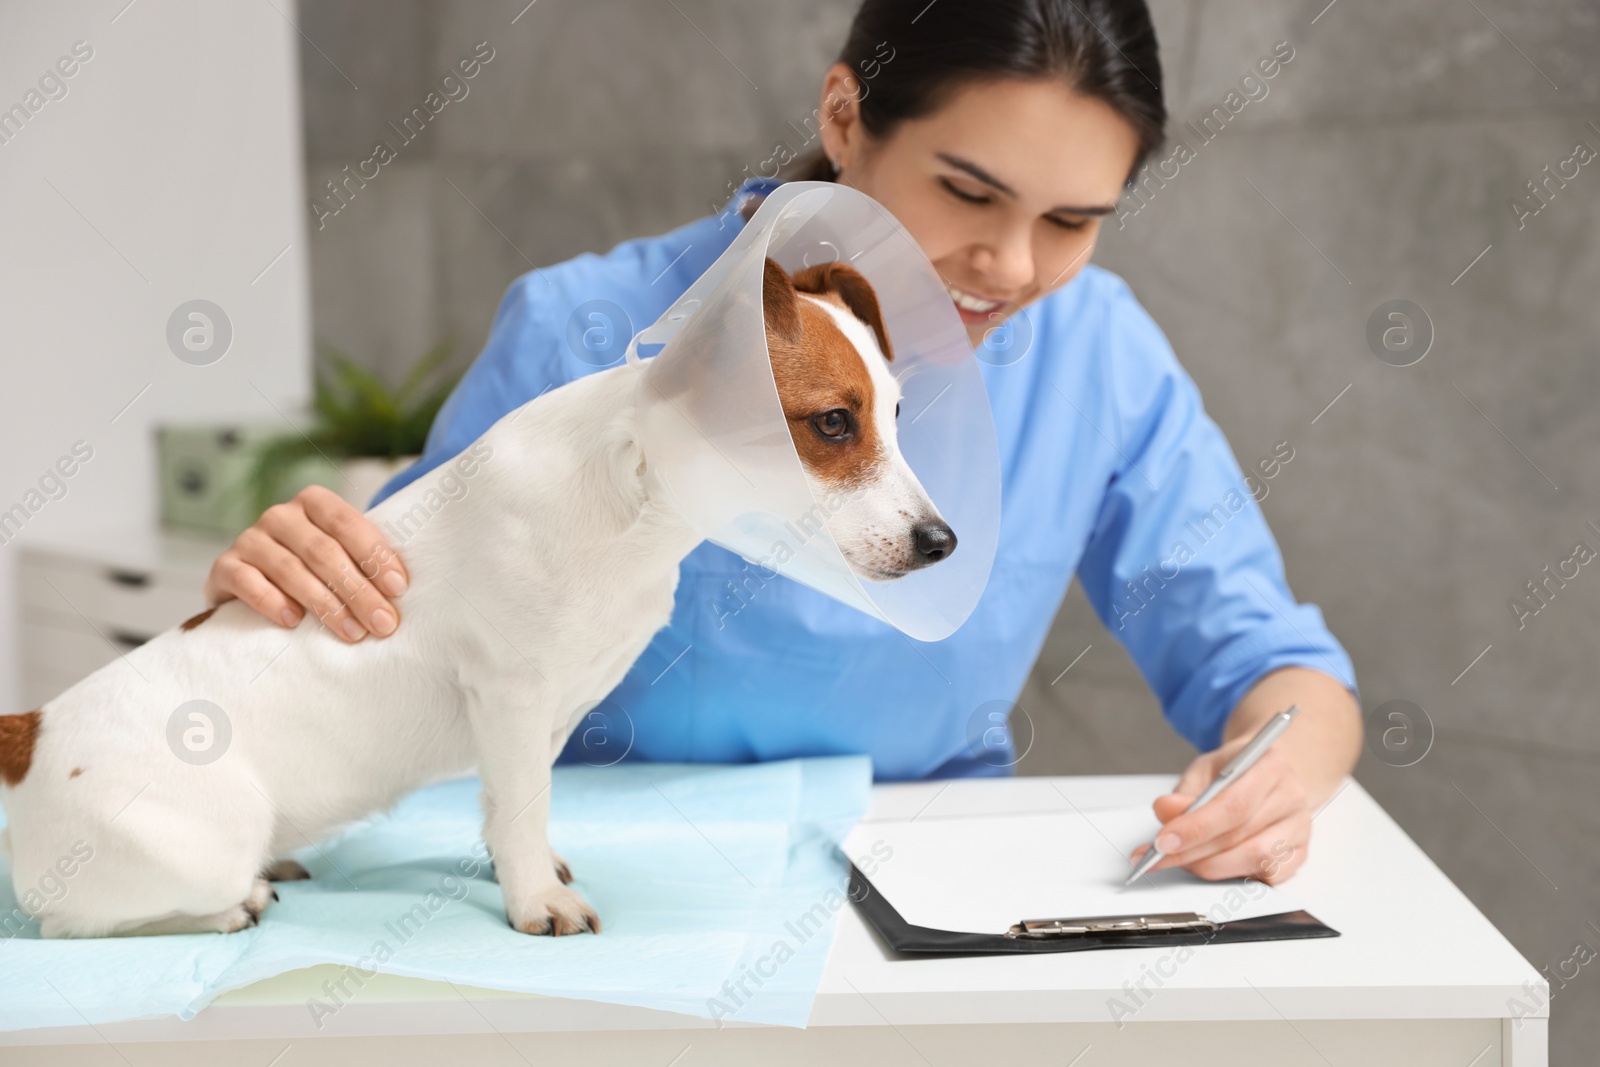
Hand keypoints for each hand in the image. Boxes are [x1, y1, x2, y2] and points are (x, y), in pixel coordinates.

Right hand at [203, 485, 407, 642]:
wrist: (251, 584)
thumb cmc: (311, 570)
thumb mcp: (339, 556)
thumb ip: (364, 561)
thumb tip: (402, 591)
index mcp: (314, 503)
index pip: (347, 522)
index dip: (374, 554)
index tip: (399, 589)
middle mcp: (280, 515)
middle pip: (324, 551)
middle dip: (358, 590)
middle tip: (382, 623)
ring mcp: (249, 539)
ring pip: (290, 569)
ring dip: (325, 604)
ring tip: (351, 632)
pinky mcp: (224, 566)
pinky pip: (247, 582)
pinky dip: (272, 601)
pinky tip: (293, 622)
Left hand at [1129, 741, 1309, 884]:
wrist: (1263, 775)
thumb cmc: (1234, 772)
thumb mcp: (1205, 769)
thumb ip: (1185, 792)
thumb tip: (1165, 811)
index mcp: (1270, 766)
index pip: (1234, 805)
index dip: (1196, 828)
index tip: (1163, 842)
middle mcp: (1291, 797)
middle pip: (1241, 836)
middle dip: (1193, 852)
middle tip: (1160, 857)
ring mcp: (1298, 828)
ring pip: (1255, 860)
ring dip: (1211, 866)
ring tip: (1183, 860)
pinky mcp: (1299, 854)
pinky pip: (1267, 875)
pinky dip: (1235, 875)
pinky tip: (1212, 865)